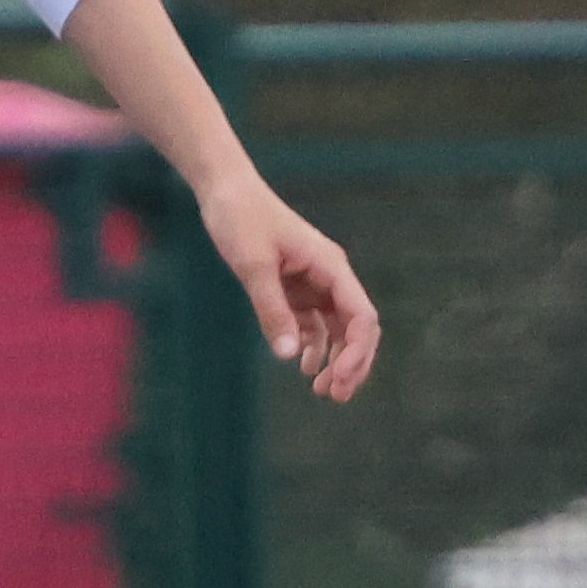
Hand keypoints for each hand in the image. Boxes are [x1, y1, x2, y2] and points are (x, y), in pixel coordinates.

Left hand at [199, 174, 379, 400]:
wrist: (225, 192)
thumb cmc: (241, 219)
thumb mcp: (254, 265)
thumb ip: (272, 310)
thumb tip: (290, 355)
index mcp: (331, 266)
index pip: (362, 315)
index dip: (358, 351)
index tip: (339, 377)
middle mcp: (329, 276)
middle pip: (358, 327)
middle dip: (353, 363)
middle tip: (335, 395)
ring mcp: (314, 282)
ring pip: (338, 328)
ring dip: (335, 359)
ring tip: (321, 390)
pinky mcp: (294, 287)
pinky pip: (314, 323)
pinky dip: (314, 346)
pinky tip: (303, 366)